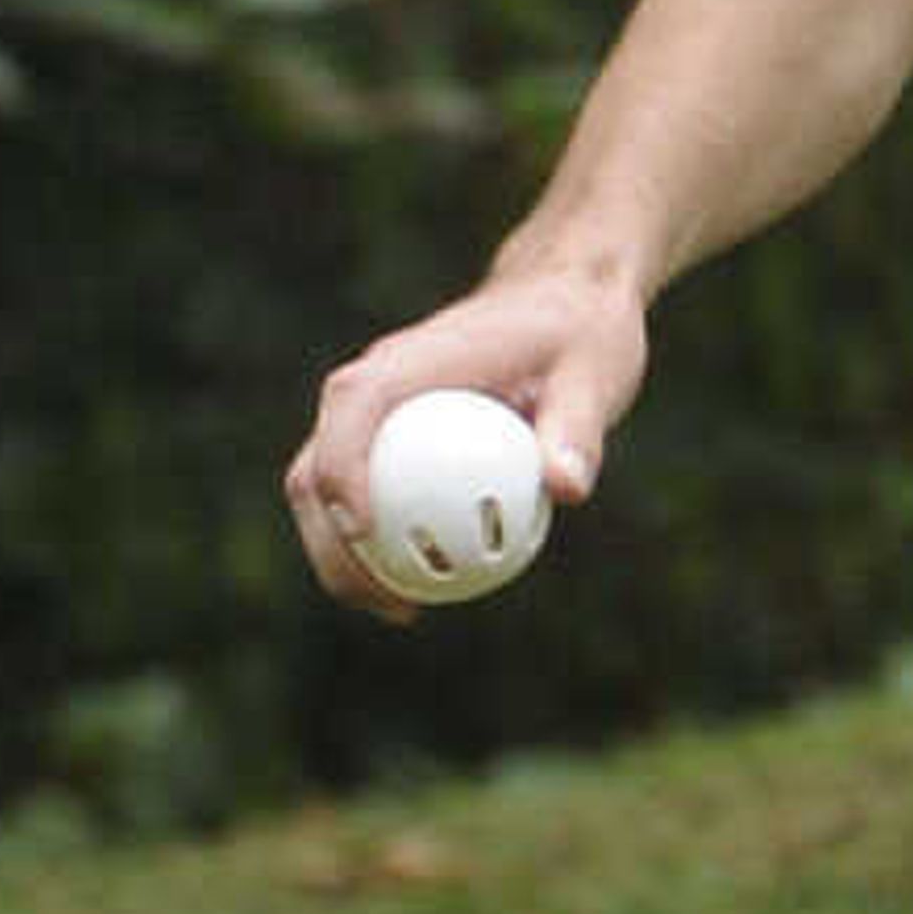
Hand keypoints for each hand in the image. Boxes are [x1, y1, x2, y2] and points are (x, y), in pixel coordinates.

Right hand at [282, 275, 646, 623]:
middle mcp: (376, 383)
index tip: (367, 533)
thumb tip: (566, 489)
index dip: (344, 467)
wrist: (565, 302)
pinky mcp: (390, 437)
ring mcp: (376, 414)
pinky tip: (426, 590)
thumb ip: (577, 429)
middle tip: (388, 602)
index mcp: (410, 359)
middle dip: (330, 539)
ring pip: (326, 488)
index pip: (354, 406)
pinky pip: (367, 496)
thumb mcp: (595, 375)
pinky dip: (378, 546)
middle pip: (317, 462)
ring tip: (401, 611)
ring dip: (342, 555)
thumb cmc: (580, 334)